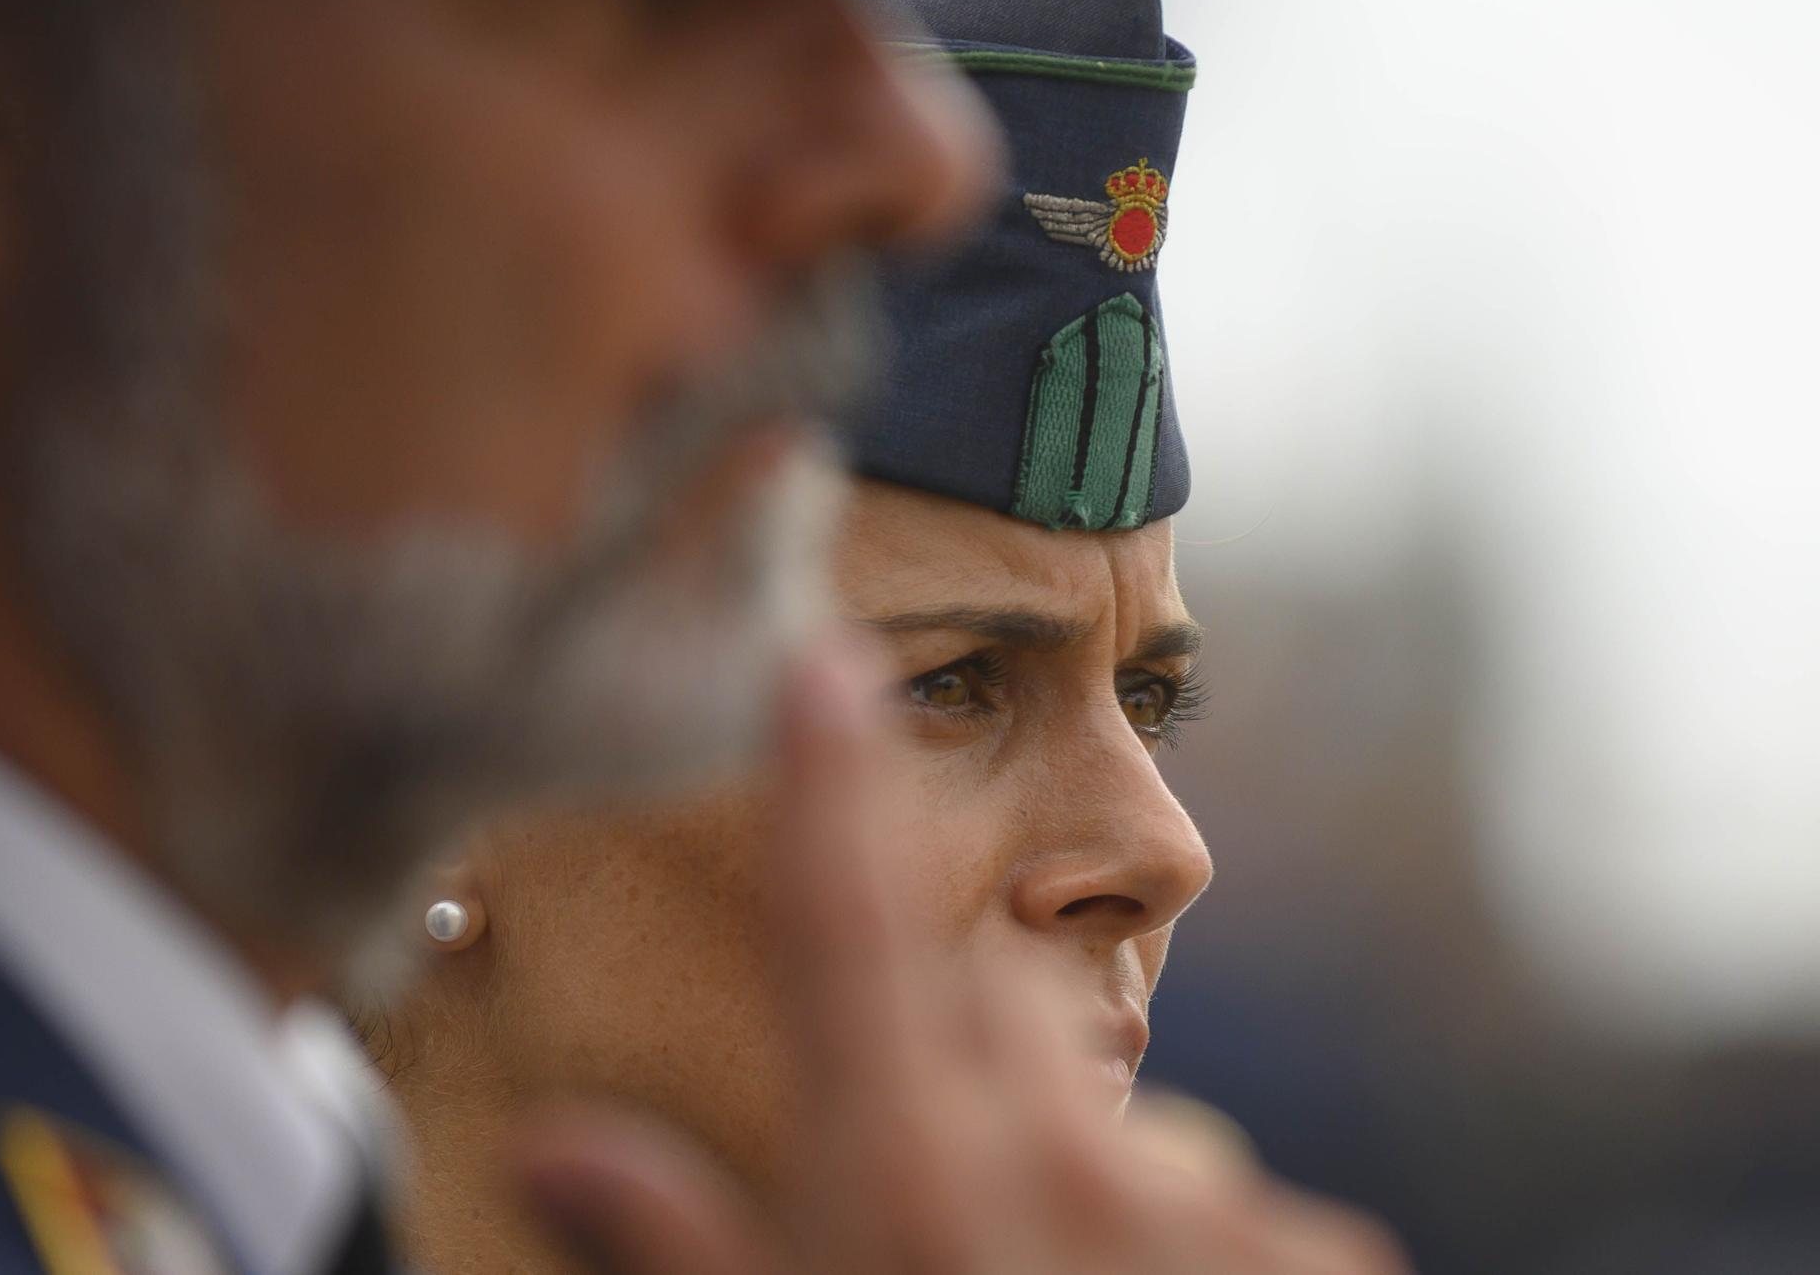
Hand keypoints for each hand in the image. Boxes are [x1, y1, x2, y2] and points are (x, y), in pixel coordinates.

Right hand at [516, 642, 1412, 1274]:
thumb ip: (678, 1249)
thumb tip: (558, 1148)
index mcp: (903, 1175)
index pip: (842, 931)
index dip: (820, 787)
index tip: (813, 661)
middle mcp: (1059, 1161)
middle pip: (987, 1016)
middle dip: (955, 1074)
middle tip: (930, 1211)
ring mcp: (1203, 1208)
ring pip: (1115, 1120)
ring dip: (1081, 1184)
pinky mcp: (1317, 1260)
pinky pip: (1227, 1205)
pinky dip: (1190, 1254)